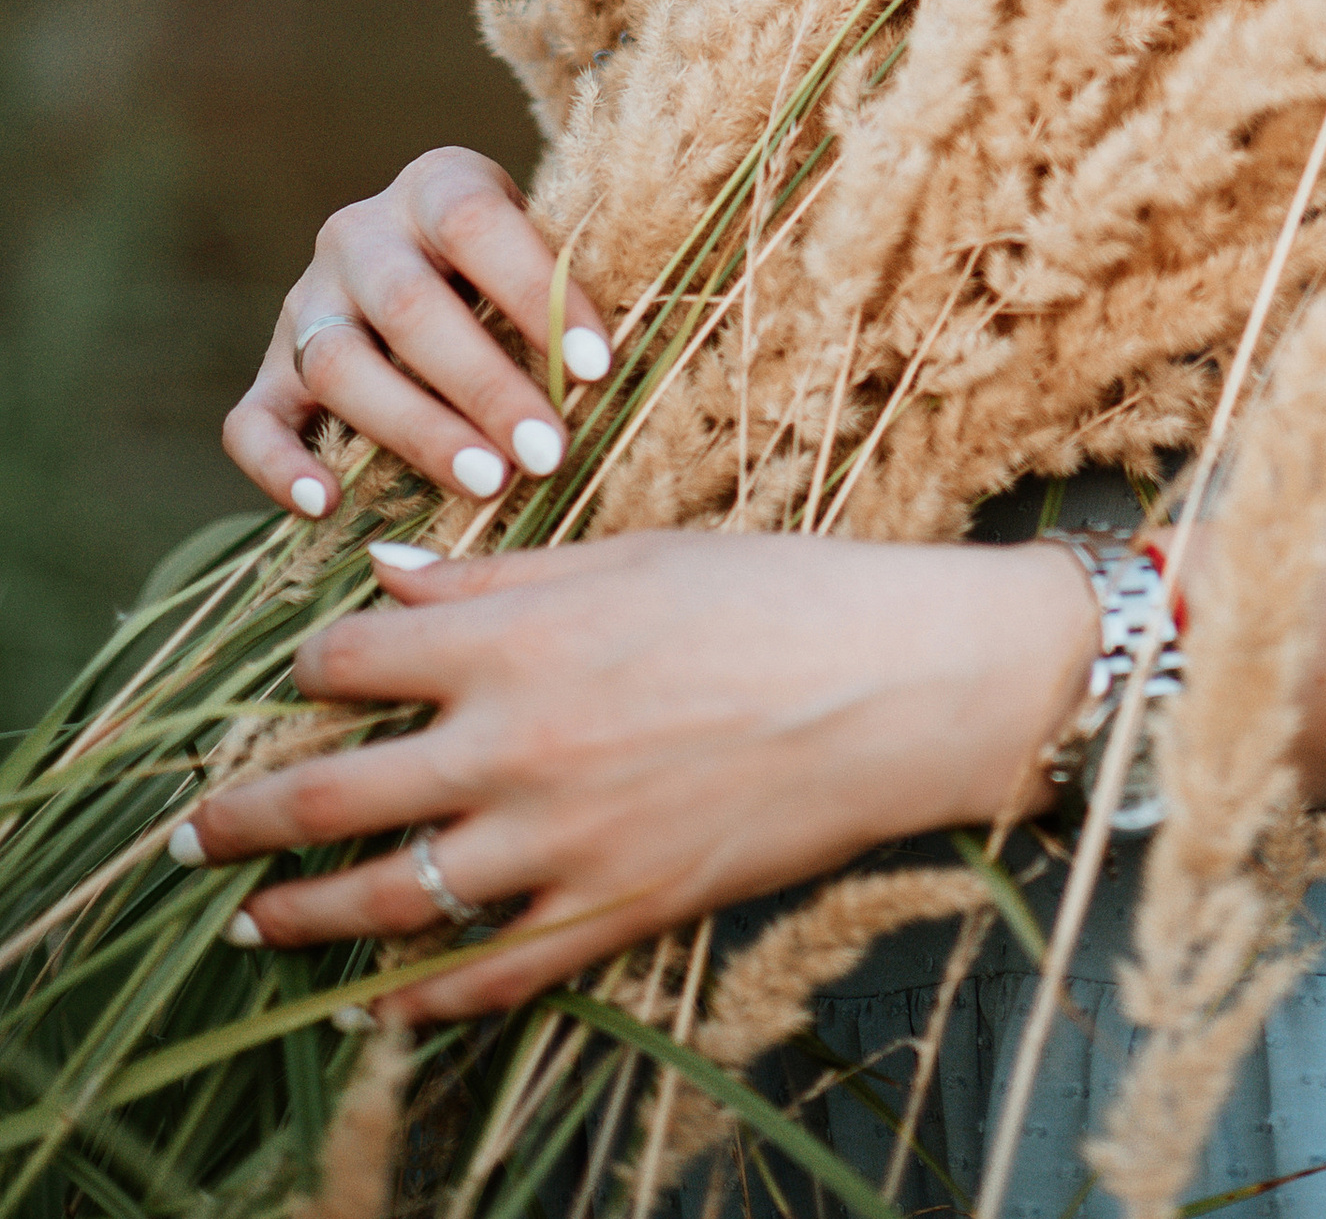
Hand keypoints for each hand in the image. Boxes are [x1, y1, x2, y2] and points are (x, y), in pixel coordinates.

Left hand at [177, 531, 1097, 1012]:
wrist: (898, 684)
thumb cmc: (776, 592)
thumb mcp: (632, 556)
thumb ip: (495, 583)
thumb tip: (385, 580)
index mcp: (518, 642)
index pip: (351, 662)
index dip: (306, 669)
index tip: (296, 680)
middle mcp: (515, 747)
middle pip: (328, 796)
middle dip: (239, 819)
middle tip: (185, 835)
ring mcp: (560, 842)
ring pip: (387, 901)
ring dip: (298, 919)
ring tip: (247, 926)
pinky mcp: (614, 913)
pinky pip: (488, 979)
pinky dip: (419, 1003)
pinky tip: (377, 1010)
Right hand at [223, 148, 614, 523]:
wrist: (434, 255)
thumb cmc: (512, 263)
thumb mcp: (543, 241)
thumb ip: (564, 289)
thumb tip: (615, 372)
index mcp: (437, 186)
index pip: (478, 225)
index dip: (535, 292)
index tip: (597, 366)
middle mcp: (359, 235)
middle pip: (409, 306)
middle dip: (483, 386)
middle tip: (545, 452)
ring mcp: (305, 302)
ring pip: (337, 364)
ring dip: (414, 430)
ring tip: (484, 483)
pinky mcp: (268, 370)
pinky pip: (252, 420)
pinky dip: (280, 465)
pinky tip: (328, 505)